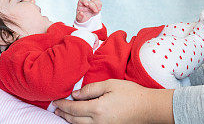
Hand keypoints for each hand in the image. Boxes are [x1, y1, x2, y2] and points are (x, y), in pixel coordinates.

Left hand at [52, 79, 172, 123]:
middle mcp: (98, 122)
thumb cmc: (131, 94)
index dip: (63, 104)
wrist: (148, 108)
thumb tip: (75, 94)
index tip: (55, 100)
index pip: (74, 108)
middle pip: (74, 120)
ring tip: (63, 113)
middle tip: (55, 108)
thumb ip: (91, 89)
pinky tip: (78, 119)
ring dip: (70, 120)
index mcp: (98, 109)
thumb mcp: (110, 84)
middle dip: (63, 113)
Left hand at [75, 0, 101, 22]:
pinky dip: (100, 5)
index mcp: (80, 4)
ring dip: (97, 5)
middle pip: (90, 2)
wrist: (85, 19)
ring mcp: (91, 3)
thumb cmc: (81, 17)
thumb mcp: (79, 18)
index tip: (87, 4)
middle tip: (95, 11)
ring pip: (95, 1)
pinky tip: (99, 9)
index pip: (82, 0)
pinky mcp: (96, 5)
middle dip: (93, 6)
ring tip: (98, 10)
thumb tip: (81, 13)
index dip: (85, 1)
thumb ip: (79, 16)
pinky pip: (99, 3)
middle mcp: (86, 2)